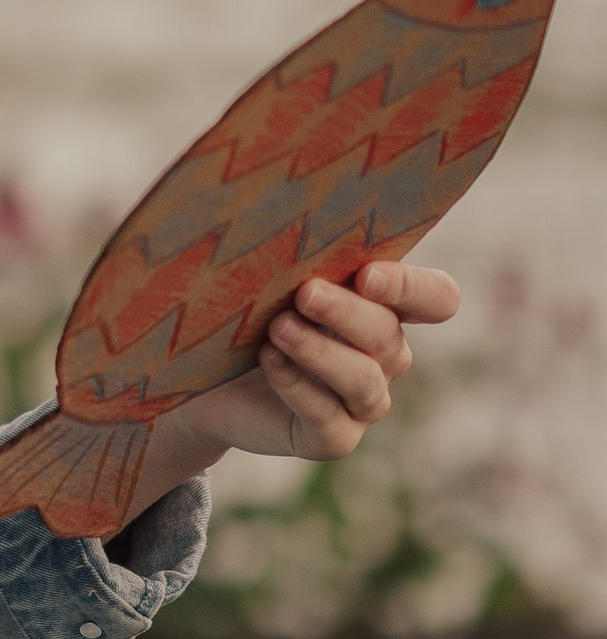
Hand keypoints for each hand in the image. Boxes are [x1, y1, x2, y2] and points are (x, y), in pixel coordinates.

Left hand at [132, 258, 460, 502]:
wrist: (200, 378)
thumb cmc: (243, 310)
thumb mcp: (269, 275)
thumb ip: (296, 249)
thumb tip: (280, 201)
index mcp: (386, 306)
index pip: (438, 298)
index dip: (413, 289)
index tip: (368, 274)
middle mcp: (385, 355)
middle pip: (390, 335)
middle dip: (348, 313)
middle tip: (305, 292)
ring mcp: (363, 401)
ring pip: (364, 380)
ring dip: (320, 351)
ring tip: (278, 329)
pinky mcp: (333, 437)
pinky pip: (329, 418)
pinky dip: (298, 386)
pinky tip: (269, 360)